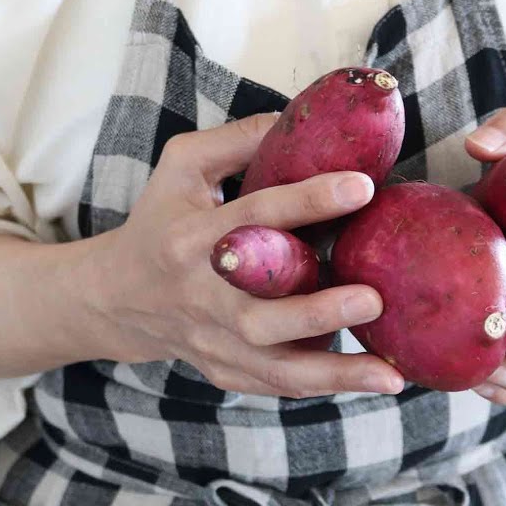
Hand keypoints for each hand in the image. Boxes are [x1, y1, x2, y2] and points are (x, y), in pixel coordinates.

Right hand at [81, 114, 404, 398]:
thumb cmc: (159, 221)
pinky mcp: (225, 371)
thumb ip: (236, 140)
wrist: (113, 298)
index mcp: (190, 238)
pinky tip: (374, 381)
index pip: (254, 216)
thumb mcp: (180, 167)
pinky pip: (278, 385)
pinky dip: (324, 386)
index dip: (308, 199)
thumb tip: (296, 119)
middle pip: (259, 315)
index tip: (363, 186)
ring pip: (274, 367)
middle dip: (317, 311)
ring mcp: (212, 341)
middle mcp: (201, 296)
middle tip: (375, 298)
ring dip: (335, 374)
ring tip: (391, 376)